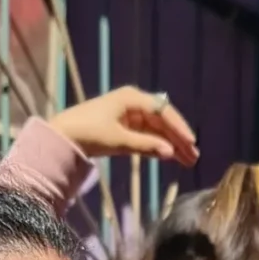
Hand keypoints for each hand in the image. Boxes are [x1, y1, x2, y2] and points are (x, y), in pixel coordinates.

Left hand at [51, 86, 198, 167]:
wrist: (65, 136)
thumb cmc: (90, 132)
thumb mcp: (119, 140)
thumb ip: (146, 146)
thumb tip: (171, 153)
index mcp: (132, 98)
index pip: (163, 111)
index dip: (179, 127)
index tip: (191, 142)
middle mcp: (134, 104)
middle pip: (163, 120)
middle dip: (178, 139)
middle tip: (194, 156)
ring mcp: (130, 116)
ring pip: (157, 130)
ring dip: (171, 144)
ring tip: (187, 161)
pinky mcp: (125, 128)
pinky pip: (148, 136)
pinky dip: (158, 146)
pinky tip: (170, 157)